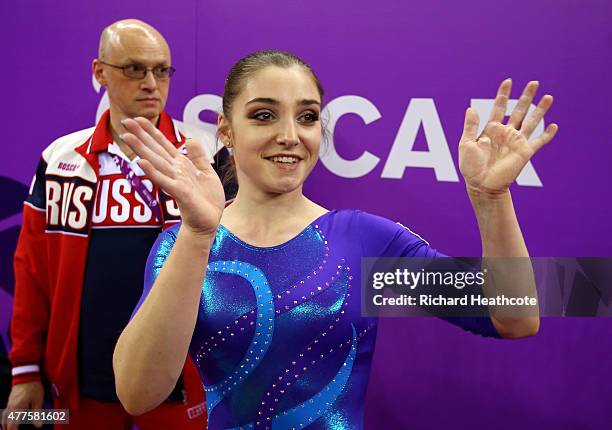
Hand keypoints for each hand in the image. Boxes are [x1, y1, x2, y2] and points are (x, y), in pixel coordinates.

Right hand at [2, 381, 44, 428]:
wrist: (26, 374)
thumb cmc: (33, 387)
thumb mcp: (38, 400)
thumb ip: (37, 413)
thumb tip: (38, 426)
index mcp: (18, 409)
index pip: (13, 425)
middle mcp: (11, 407)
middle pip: (6, 422)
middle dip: (9, 428)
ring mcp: (9, 403)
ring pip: (4, 417)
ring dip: (6, 424)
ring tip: (8, 428)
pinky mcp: (10, 400)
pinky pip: (5, 412)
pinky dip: (5, 418)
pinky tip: (8, 419)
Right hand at [121, 118, 224, 237]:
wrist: (210, 222)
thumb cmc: (207, 200)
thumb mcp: (206, 173)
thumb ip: (198, 156)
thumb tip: (189, 138)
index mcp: (180, 166)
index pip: (163, 145)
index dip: (151, 131)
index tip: (137, 118)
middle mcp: (174, 172)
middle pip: (154, 150)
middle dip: (140, 136)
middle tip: (124, 121)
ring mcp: (175, 182)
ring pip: (156, 162)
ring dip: (141, 149)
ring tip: (127, 137)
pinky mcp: (180, 193)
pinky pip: (165, 181)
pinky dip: (153, 172)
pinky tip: (141, 162)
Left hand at [459, 79, 558, 197]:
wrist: (481, 185)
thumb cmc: (471, 167)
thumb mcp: (466, 144)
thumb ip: (471, 127)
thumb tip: (471, 108)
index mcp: (491, 130)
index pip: (498, 108)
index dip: (503, 95)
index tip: (508, 81)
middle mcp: (505, 133)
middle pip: (518, 110)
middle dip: (526, 97)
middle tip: (534, 82)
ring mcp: (516, 142)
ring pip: (531, 121)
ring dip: (540, 110)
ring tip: (548, 97)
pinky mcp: (525, 152)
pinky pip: (539, 142)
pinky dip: (547, 134)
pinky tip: (554, 125)